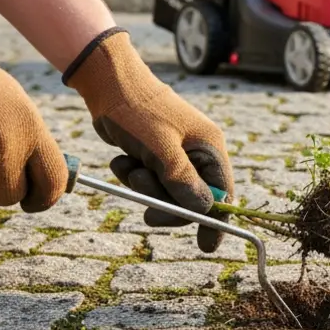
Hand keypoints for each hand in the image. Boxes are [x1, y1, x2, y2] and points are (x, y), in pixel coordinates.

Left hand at [63, 29, 234, 251]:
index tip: (206, 246)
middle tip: (144, 208)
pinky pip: (152, 180)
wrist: (107, 82)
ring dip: (144, 187)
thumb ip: (182, 180)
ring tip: (127, 167)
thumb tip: (204, 209)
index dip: (215, 221)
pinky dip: (135, 176)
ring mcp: (178, 153)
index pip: (222, 193)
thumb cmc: (137, 110)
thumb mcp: (160, 148)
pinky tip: (122, 160)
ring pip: (168, 191)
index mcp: (209, 147)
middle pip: (193, 198)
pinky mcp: (157, 154)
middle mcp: (199, 151)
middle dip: (166, 203)